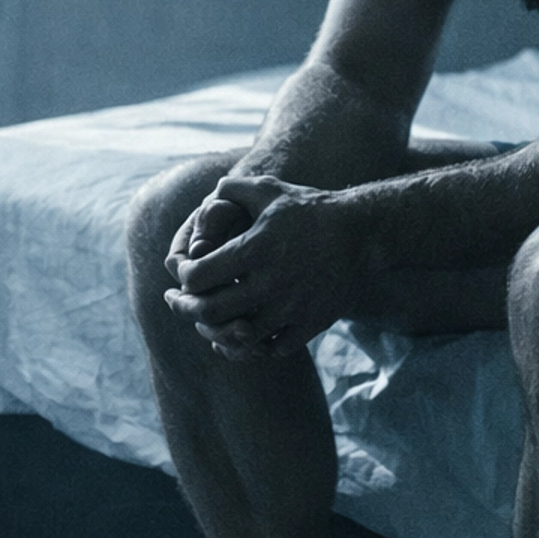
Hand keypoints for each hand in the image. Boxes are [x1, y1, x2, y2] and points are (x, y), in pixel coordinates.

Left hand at [164, 175, 357, 359]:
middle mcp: (271, 282)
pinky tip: (245, 332)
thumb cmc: (308, 209)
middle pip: (210, 312)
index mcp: (255, 249)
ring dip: (217, 331)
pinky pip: (272, 348)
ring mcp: (292, 307)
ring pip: (239, 337)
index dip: (182, 279)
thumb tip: (201, 200)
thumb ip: (229, 189)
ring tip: (208, 322)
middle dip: (185, 309)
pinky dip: (254, 346)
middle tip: (177, 302)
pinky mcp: (311, 323)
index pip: (198, 276)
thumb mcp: (268, 189)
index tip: (181, 277)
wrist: (360, 233)